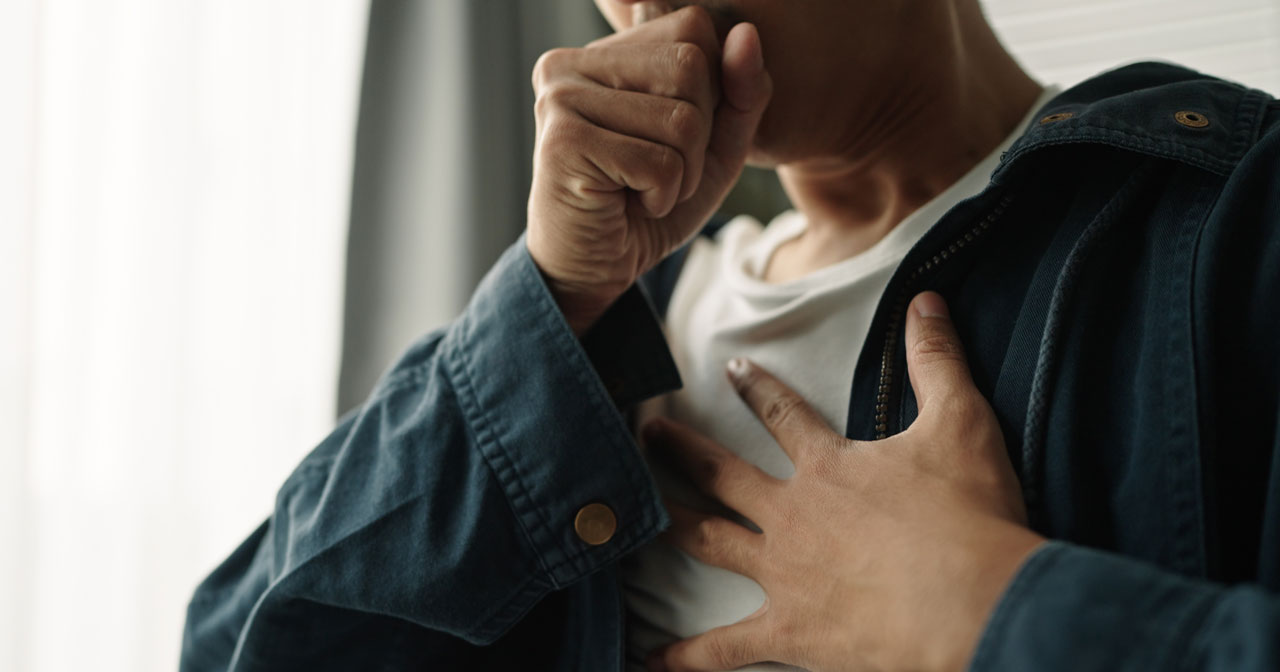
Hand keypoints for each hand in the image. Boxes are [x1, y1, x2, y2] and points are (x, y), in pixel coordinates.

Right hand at [526, 7, 771, 333]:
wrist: (593, 270)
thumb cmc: (648, 204)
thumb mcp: (715, 147)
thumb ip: (740, 93)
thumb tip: (747, 34)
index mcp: (604, 52)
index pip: (694, 27)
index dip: (711, 90)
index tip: (672, 137)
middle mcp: (571, 63)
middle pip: (691, 64)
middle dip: (698, 134)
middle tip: (658, 169)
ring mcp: (561, 98)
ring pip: (681, 117)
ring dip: (682, 172)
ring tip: (643, 188)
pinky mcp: (563, 142)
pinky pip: (660, 162)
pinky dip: (662, 196)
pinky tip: (628, 203)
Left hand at [643, 292, 1045, 671]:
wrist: (975, 604)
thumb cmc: (970, 517)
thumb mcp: (962, 424)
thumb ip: (938, 361)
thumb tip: (927, 300)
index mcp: (828, 467)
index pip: (782, 414)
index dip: (755, 387)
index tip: (728, 368)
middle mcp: (792, 515)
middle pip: (722, 475)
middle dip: (681, 451)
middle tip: (646, 432)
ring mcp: (783, 574)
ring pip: (709, 542)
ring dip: (671, 524)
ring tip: (634, 517)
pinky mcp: (789, 632)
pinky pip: (725, 648)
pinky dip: (687, 657)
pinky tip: (652, 662)